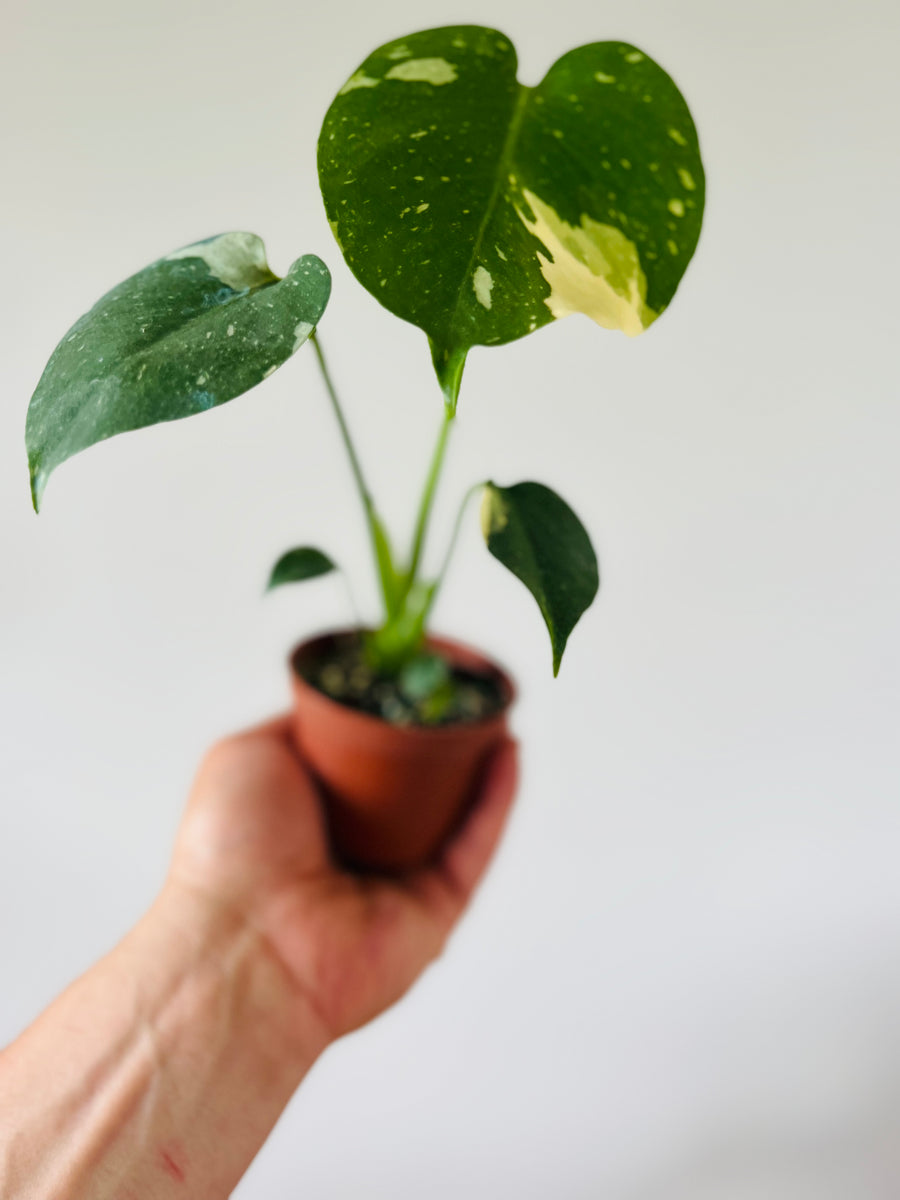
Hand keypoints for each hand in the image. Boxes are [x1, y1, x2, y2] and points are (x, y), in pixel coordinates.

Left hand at [166, 715, 517, 1040]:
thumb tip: (333, 706)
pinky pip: (474, 846)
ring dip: (480, 763)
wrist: (245, 937)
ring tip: (497, 710)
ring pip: (454, 812)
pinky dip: (496, 799)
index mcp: (309, 814)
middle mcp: (354, 848)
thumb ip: (294, 726)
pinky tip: (507, 751)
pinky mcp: (435, 910)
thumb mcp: (248, 755)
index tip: (415, 675)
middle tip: (463, 691)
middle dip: (441, 738)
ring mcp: (397, 880)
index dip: (391, 717)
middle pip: (415, 784)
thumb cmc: (229, 849)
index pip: (363, 758)